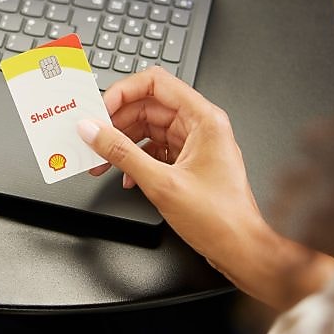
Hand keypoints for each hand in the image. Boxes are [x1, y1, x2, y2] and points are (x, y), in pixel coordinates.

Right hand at [79, 67, 333, 309]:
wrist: (240, 249)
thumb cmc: (220, 218)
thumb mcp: (161, 183)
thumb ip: (122, 153)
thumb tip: (94, 131)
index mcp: (203, 118)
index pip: (155, 83)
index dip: (123, 91)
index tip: (101, 108)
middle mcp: (200, 125)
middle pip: (148, 105)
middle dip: (117, 121)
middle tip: (93, 136)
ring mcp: (195, 143)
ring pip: (149, 128)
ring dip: (123, 142)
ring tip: (101, 159)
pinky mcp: (189, 161)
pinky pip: (155, 148)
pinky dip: (136, 159)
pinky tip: (125, 177)